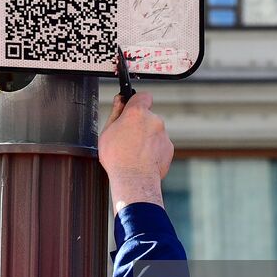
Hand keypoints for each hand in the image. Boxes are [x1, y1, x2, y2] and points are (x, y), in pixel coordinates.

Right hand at [98, 92, 172, 211]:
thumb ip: (115, 113)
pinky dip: (153, 150)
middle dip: (139, 123)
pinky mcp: (169, 148)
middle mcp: (153, 120)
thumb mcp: (107, 132)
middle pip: (147, 116)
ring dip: (146, 138)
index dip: (136, 101)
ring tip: (134, 153)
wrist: (134, 180)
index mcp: (137, 113)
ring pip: (154, 131)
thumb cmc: (118, 158)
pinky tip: (142, 160)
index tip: (131, 108)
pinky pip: (160, 144)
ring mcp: (163, 134)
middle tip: (127, 138)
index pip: (142, 96)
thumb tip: (119, 100)